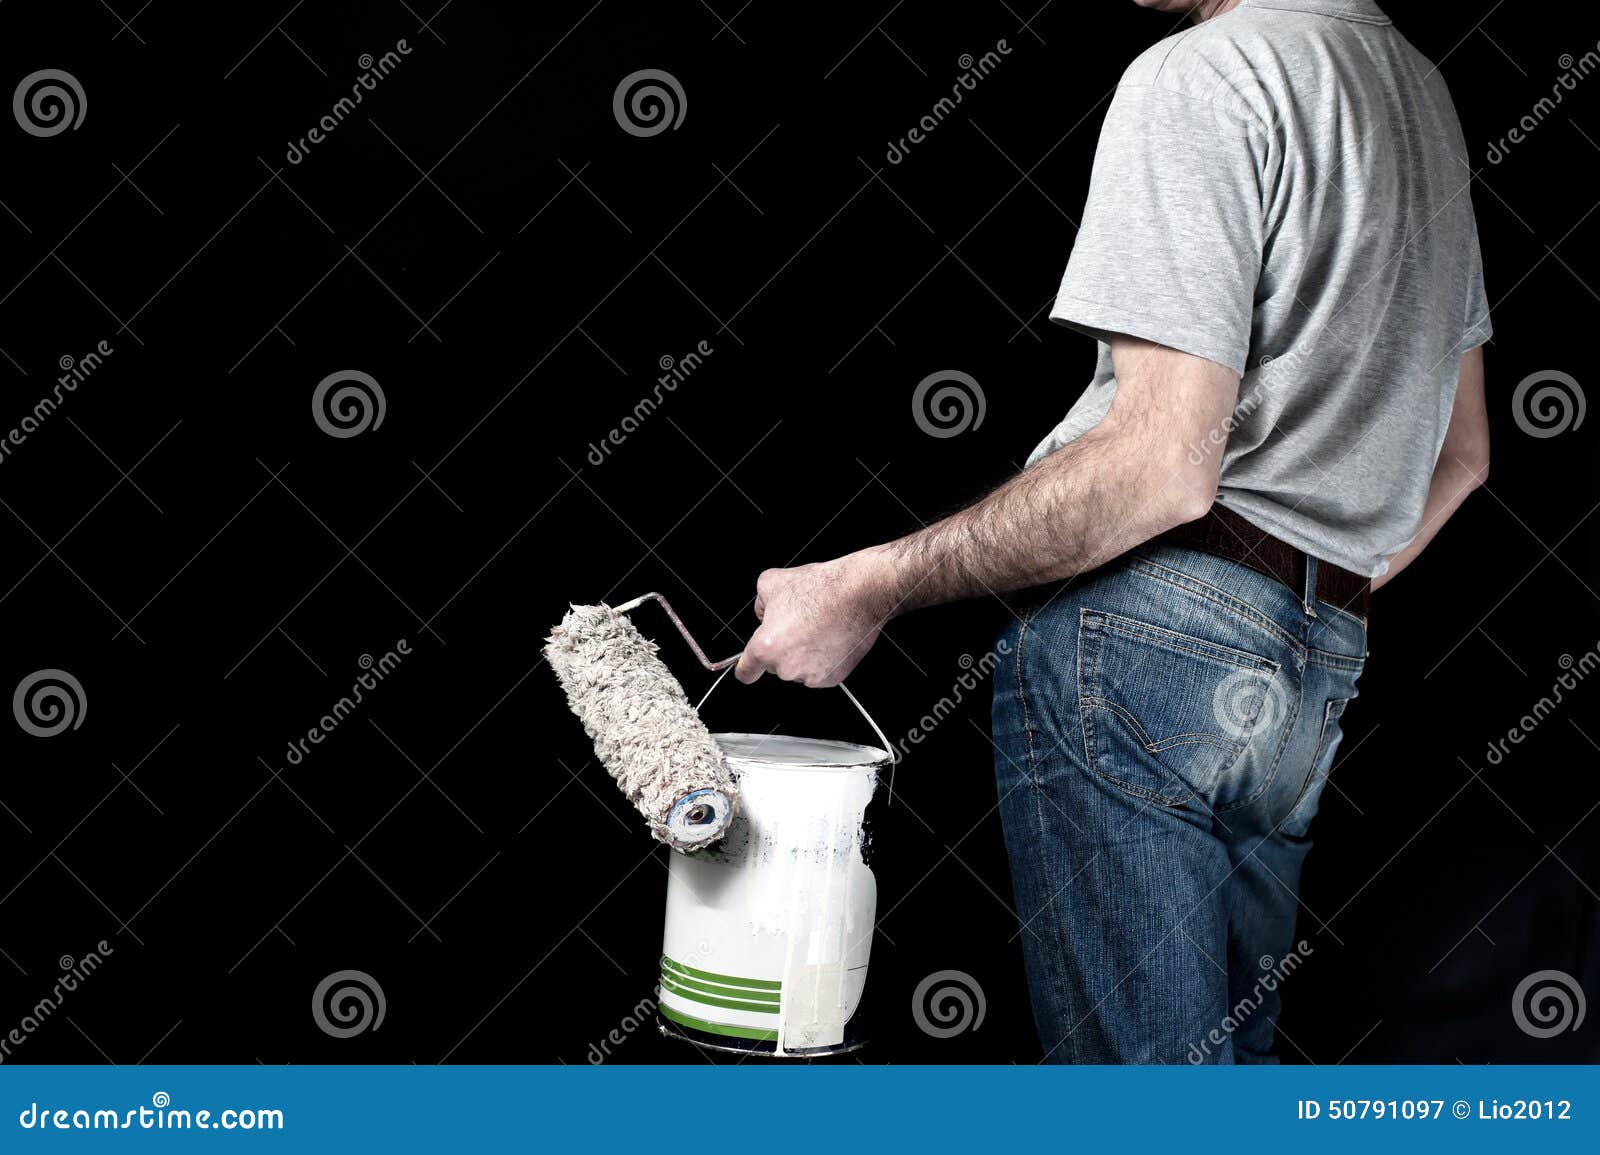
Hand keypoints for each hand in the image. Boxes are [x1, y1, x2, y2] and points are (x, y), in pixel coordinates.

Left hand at [734, 551, 891, 686]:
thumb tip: (763, 615)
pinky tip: (829, 637)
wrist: (859, 593)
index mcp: (766, 647)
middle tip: (797, 624)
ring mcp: (810, 675)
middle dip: (781, 648)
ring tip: (816, 627)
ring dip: (802, 654)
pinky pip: (819, 671)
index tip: (749, 667)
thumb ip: (759, 605)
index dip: (747, 668)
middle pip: (774, 666)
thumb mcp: (771, 582)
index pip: (745, 673)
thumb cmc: (820, 588)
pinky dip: (822, 659)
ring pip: (797, 669)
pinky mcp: (832, 678)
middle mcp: (786, 667)